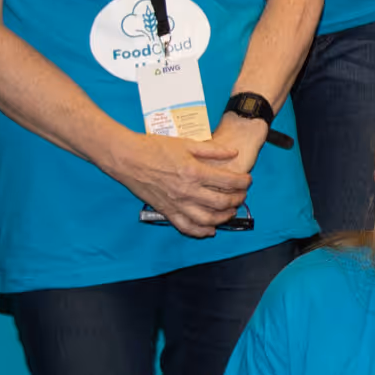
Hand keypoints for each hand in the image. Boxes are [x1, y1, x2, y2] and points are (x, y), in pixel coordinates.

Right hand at [110, 129, 253, 235]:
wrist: (127, 158)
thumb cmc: (155, 147)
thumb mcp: (186, 143)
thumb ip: (212, 150)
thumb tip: (234, 153)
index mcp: (195, 172)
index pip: (229, 182)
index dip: (243, 182)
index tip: (247, 180)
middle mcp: (188, 191)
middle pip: (222, 202)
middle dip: (237, 199)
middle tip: (242, 195)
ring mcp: (177, 204)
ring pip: (207, 219)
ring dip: (223, 217)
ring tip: (230, 212)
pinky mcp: (166, 211)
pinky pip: (186, 227)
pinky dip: (200, 231)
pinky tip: (210, 230)